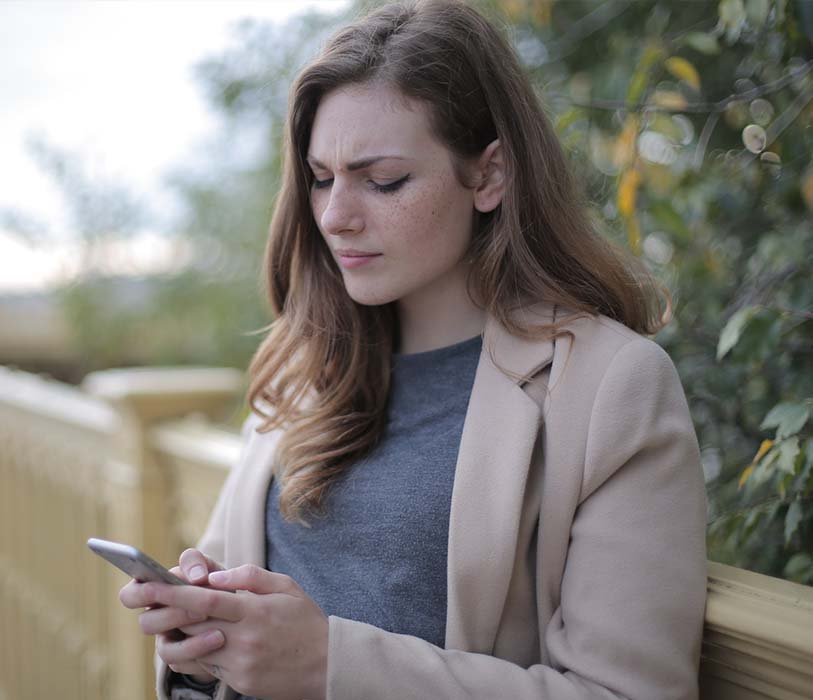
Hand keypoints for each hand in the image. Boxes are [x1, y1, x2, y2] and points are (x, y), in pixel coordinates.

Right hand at [119, 548, 225, 679]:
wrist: (232, 613)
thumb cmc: (214, 583)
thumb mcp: (208, 567)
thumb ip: (197, 562)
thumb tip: (196, 576)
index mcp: (154, 592)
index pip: (129, 595)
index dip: (138, 593)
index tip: (157, 585)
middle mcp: (155, 618)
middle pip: (146, 622)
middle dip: (172, 613)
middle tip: (201, 608)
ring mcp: (165, 640)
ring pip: (164, 646)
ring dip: (186, 631)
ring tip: (213, 622)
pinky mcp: (179, 658)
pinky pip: (179, 661)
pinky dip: (198, 648)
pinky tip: (219, 639)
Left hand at [145, 565, 328, 699]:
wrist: (328, 665)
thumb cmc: (306, 621)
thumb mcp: (287, 587)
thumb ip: (250, 576)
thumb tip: (216, 576)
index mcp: (254, 611)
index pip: (204, 599)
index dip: (171, 591)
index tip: (146, 583)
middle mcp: (244, 639)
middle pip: (191, 624)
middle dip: (163, 610)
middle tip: (139, 597)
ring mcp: (240, 664)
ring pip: (196, 646)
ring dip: (182, 632)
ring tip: (177, 618)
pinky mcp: (240, 682)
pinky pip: (210, 664)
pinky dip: (202, 650)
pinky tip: (208, 639)